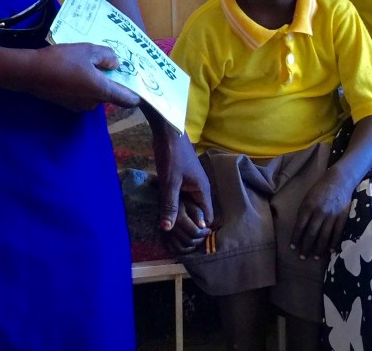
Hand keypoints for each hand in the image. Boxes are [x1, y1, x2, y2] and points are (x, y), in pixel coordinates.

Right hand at [25, 42, 139, 110]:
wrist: (31, 72)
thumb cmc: (62, 60)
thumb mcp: (88, 50)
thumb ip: (107, 56)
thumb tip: (116, 64)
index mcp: (102, 91)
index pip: (128, 100)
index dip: (136, 93)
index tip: (138, 82)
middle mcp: (94, 103)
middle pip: (111, 93)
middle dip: (112, 79)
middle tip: (108, 61)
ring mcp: (80, 105)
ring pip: (97, 92)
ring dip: (97, 80)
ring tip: (90, 62)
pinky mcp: (69, 104)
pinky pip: (85, 93)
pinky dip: (86, 84)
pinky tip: (77, 69)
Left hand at [150, 124, 212, 250]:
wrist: (168, 131)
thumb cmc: (172, 156)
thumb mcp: (170, 182)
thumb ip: (169, 205)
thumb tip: (167, 229)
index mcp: (203, 190)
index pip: (207, 218)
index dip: (199, 229)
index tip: (186, 240)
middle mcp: (200, 189)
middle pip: (197, 213)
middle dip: (186, 223)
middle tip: (173, 236)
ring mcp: (191, 184)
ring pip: (187, 205)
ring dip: (179, 213)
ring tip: (167, 225)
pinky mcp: (182, 180)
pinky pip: (180, 197)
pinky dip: (174, 203)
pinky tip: (164, 209)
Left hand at [290, 170, 352, 259]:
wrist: (339, 181)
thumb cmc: (320, 189)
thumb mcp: (307, 197)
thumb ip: (303, 212)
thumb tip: (299, 229)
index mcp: (308, 206)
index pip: (300, 226)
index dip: (296, 238)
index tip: (293, 248)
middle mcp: (319, 212)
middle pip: (311, 234)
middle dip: (306, 247)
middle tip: (302, 257)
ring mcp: (331, 216)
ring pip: (324, 237)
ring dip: (318, 249)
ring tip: (315, 258)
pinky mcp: (342, 218)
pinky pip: (337, 234)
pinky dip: (333, 244)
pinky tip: (329, 251)